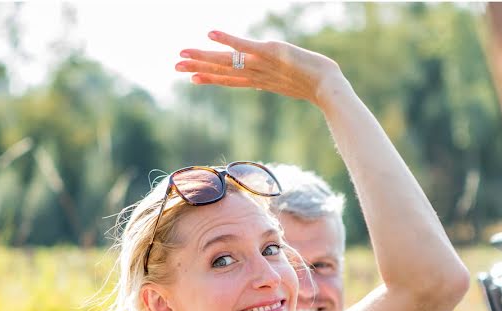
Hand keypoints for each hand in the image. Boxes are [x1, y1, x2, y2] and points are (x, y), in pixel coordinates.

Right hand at [176, 30, 344, 105]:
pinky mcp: (268, 53)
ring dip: (204, 57)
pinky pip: (244, 46)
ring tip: (183, 53)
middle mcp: (256, 74)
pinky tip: (210, 34)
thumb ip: (278, 80)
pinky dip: (227, 40)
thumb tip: (273, 82)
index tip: (191, 79)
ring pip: (227, 61)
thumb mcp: (292, 82)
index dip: (210, 79)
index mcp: (260, 81)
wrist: (327, 86)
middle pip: (222, 72)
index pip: (230, 80)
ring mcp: (261, 64)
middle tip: (174, 66)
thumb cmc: (315, 83)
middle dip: (198, 68)